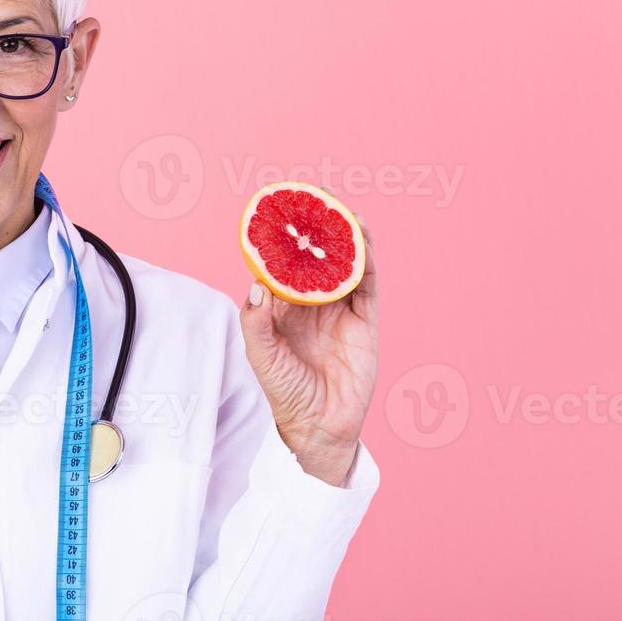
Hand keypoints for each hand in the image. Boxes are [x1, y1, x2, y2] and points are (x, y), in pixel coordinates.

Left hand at [238, 216, 377, 485]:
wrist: (320, 425)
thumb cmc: (285, 391)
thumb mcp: (262, 357)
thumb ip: (256, 323)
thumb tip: (257, 285)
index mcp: (282, 307)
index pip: (280, 264)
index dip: (278, 237)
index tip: (273, 209)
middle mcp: (311, 303)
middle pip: (313, 255)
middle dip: (312, 226)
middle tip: (309, 195)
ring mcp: (339, 309)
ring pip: (341, 262)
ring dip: (341, 234)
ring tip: (337, 206)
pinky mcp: (364, 319)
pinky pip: (366, 282)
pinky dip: (364, 257)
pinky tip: (361, 234)